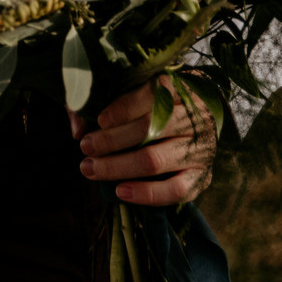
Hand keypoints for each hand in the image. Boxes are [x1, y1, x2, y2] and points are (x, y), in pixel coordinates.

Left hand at [72, 76, 214, 205]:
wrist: (194, 130)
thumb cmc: (153, 107)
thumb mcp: (132, 93)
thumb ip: (101, 102)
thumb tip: (78, 129)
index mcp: (181, 88)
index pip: (151, 94)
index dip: (122, 108)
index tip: (99, 120)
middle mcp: (196, 117)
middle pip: (149, 129)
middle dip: (111, 140)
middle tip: (85, 147)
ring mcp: (202, 149)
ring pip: (155, 160)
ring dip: (118, 167)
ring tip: (91, 169)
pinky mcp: (203, 177)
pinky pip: (176, 190)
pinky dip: (146, 193)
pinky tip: (121, 191)